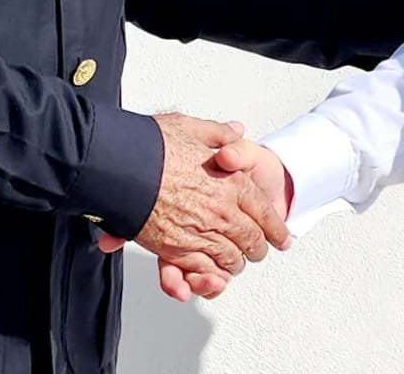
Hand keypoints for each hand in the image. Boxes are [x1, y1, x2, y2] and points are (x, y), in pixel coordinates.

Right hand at [95, 113, 290, 298]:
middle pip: (251, 241)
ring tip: (235, 263)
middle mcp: (221, 210)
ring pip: (230, 260)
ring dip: (234, 264)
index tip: (283, 238)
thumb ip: (218, 134)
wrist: (120, 160)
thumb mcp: (191, 128)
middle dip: (257, 249)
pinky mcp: (175, 249)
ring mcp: (199, 232)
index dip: (277, 229)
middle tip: (259, 251)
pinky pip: (202, 270)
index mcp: (231, 183)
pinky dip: (209, 275)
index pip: (264, 213)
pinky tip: (211, 272)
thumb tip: (235, 131)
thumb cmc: (152, 145)